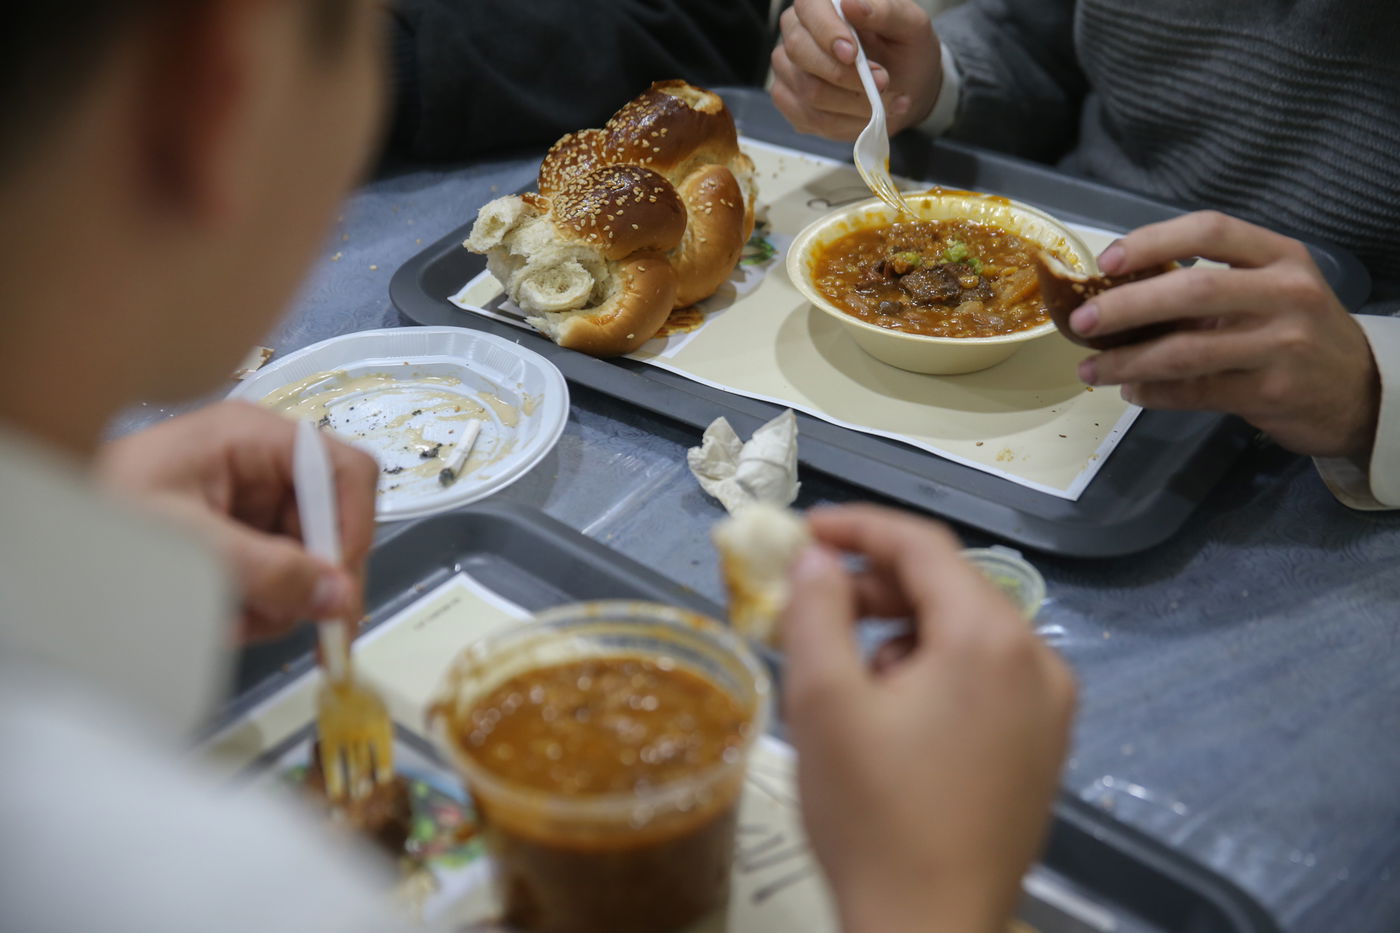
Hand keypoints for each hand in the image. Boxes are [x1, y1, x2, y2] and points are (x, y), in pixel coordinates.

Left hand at [97, 401, 379, 642]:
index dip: (354, 526)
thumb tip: (340, 597)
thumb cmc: (105, 515)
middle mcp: (263, 465)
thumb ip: (269, 572)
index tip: (337, 585)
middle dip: (309, 579)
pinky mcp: (239, 537)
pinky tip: (223, 616)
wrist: (43, 537)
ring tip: (230, 621)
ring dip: (277, 602)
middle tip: (303, 629)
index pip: (345, 470)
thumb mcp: (192, 545)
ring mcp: (252, 502)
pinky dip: (257, 607)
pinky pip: (276, 577)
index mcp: (254, 438)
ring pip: (306, 560)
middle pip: (331, 523)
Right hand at [771, 0, 942, 140]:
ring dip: (854, 102)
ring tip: (887, 100)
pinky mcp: (793, 103)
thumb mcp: (911, 26)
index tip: (852, 54)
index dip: (826, 32)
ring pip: (809, 91)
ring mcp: (789, 70)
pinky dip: (848, 123)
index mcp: (821, 4)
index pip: (808, 8)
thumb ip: (885, 12)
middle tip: (882, 81)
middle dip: (844, 74)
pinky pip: (812, 119)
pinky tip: (869, 115)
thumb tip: (852, 4)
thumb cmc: (905, 49)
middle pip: (800, 52)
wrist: (906, 85)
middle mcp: (797, 33)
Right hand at [781, 505, 1074, 932]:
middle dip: (874, 587)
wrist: (931, 928)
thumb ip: (816, 610)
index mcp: (989, 638)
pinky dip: (936, 671)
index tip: (804, 532)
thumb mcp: (823, 703)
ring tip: (848, 678)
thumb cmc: (873, 817)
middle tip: (810, 606)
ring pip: (967, 633)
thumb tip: (816, 556)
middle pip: (950, 587)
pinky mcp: (1045, 745)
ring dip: (902, 632)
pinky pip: (988, 676)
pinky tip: (893, 715)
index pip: (923, 545)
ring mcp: (1051, 706)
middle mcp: (1037, 660)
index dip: (858, 527)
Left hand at [1072, 211, 1380, 458]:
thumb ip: (1211, 283)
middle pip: (1191, 290)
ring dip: (1128, 362)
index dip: (1152, 240)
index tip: (1106, 261)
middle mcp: (1286, 294)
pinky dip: (1154, 393)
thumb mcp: (1272, 291)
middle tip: (1081, 322)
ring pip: (1186, 351)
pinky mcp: (1272, 393)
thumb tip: (1118, 292)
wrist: (1360, 392)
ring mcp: (1282, 346)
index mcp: (1281, 256)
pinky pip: (1196, 393)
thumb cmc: (1298, 332)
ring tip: (1092, 370)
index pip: (1211, 230)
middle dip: (1125, 306)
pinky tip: (1132, 391)